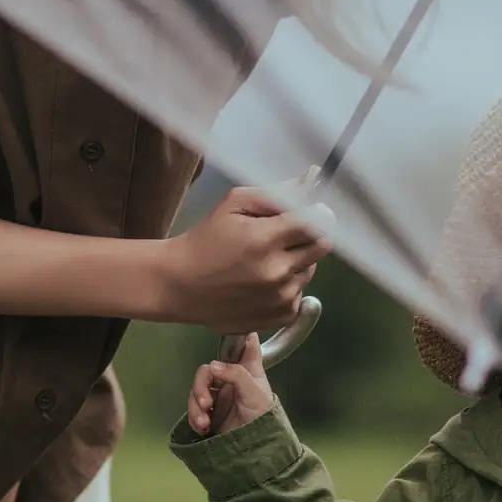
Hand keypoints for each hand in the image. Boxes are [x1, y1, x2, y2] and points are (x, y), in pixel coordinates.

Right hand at [158, 186, 333, 333]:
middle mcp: (278, 271)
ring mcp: (280, 298)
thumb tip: (308, 184)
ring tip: (267, 260)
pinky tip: (264, 282)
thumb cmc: (206, 240)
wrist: (179, 285)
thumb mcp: (233, 205)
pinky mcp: (280, 317)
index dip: (317, 213)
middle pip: (322, 246)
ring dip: (298, 262)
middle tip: (287, 235)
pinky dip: (289, 286)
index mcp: (265, 240)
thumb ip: (274, 194)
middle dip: (310, 236)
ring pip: (310, 270)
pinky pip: (300, 294)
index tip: (310, 211)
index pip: (317, 223)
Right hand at [188, 333, 273, 435]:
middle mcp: (231, 379)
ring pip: (197, 390)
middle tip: (206, 404)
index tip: (232, 335)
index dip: (239, 336)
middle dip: (201, 387)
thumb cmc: (262, 416)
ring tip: (203, 423)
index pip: (245, 345)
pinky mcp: (209, 413)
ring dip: (196, 406)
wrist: (257, 449)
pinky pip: (194, 409)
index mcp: (247, 369)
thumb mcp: (254, 392)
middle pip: (207, 371)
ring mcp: (219, 396)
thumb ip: (236, 374)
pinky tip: (201, 428)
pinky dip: (194, 418)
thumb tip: (212, 365)